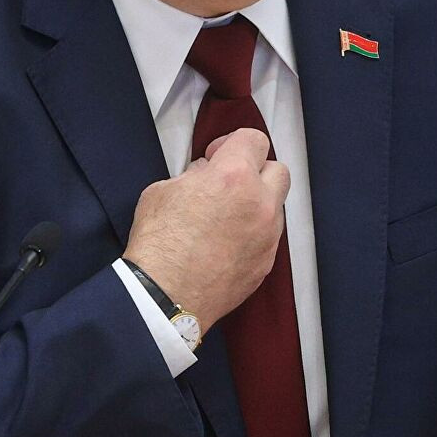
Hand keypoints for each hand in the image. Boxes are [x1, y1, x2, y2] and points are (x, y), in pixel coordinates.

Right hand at [124, 128, 288, 322]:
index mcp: (233, 176)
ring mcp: (268, 236)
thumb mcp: (162, 190)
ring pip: (276, 206)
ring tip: (225, 218)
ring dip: (256, 204)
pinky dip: (253, 233)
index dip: (232, 144)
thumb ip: (193, 176)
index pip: (253, 139)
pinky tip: (226, 244)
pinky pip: (268, 237)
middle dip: (255, 171)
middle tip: (228, 184)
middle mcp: (260, 203)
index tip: (216, 157)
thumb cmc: (158, 244)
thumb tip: (204, 176)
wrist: (165, 297)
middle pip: (277, 170)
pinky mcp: (266, 263)